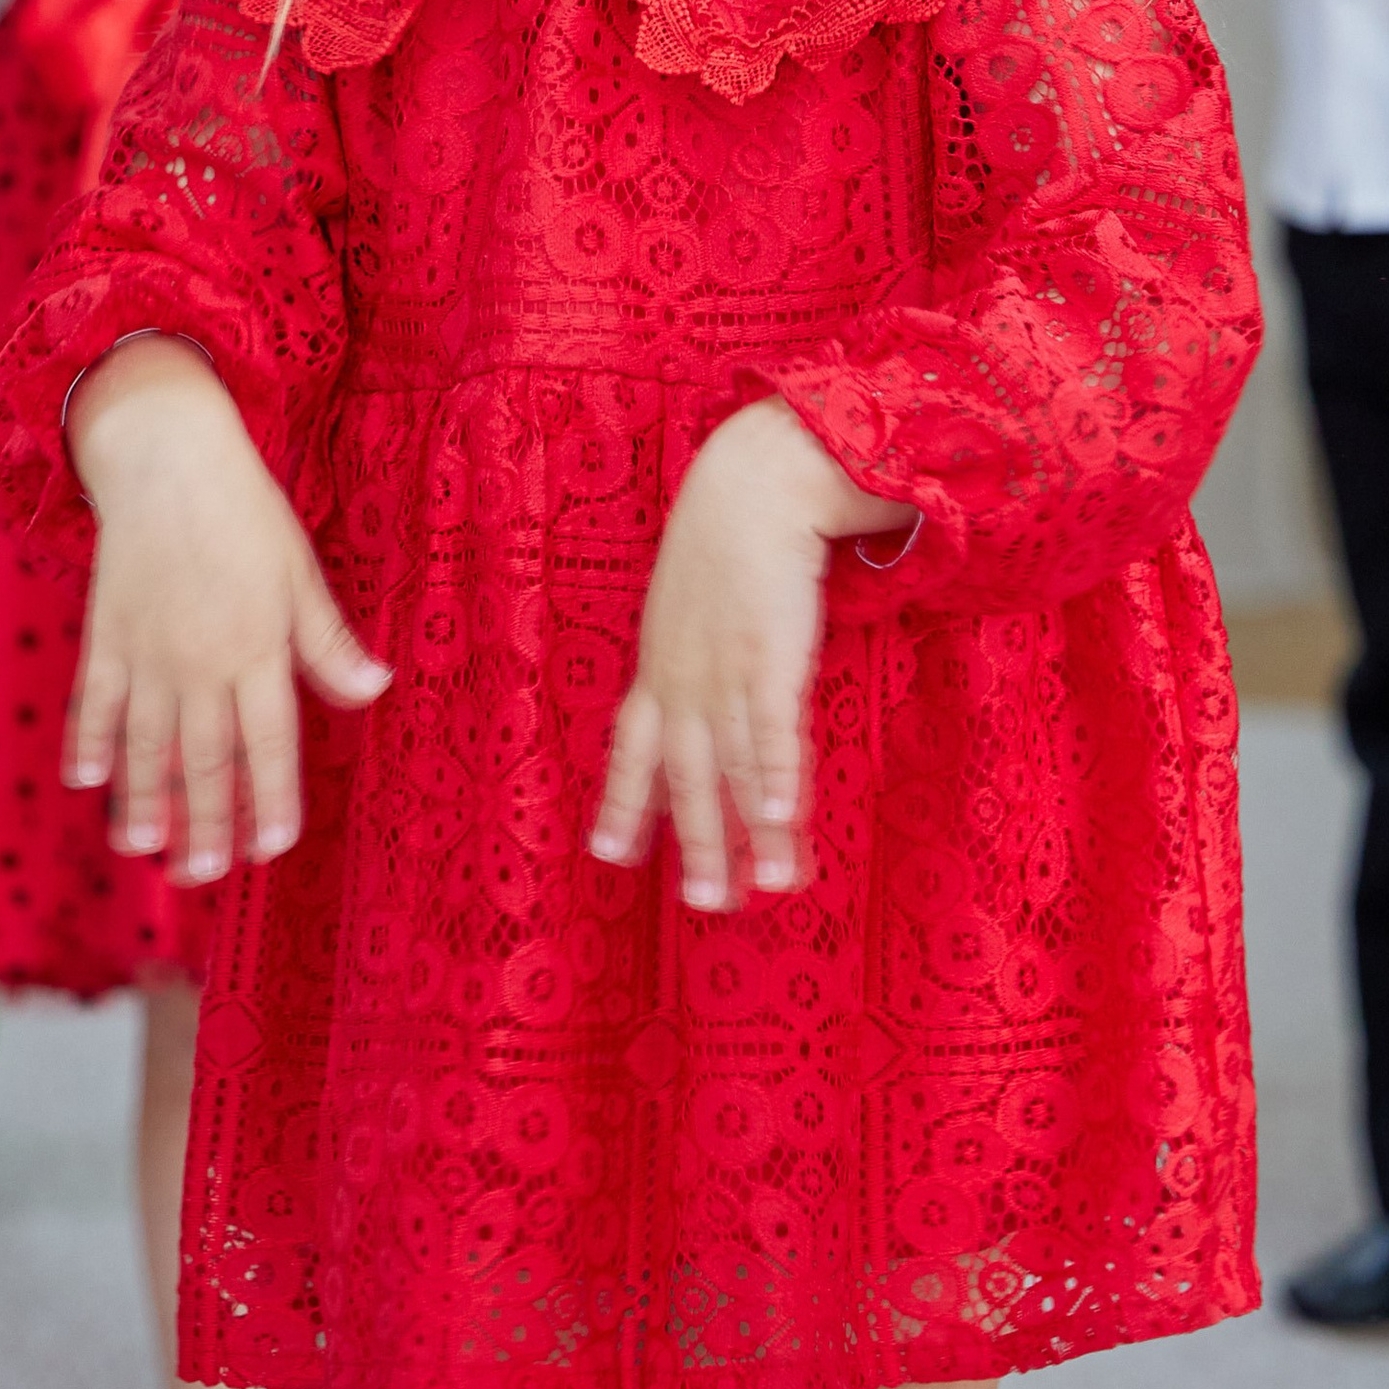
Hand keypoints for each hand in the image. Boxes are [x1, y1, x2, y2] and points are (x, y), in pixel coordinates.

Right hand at [66, 338, 389, 881]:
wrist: (166, 453)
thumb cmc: (245, 511)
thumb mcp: (300, 571)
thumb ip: (328, 642)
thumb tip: (375, 691)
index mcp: (256, 646)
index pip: (269, 740)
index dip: (272, 798)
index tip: (273, 847)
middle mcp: (199, 659)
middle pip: (203, 757)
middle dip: (205, 823)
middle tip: (203, 876)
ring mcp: (146, 650)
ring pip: (144, 742)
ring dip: (144, 800)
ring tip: (143, 851)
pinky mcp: (105, 634)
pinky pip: (93, 700)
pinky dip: (88, 741)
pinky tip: (86, 782)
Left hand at [593, 400, 908, 910]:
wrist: (751, 482)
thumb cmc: (728, 535)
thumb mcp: (695, 597)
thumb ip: (698, 640)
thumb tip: (710, 666)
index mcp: (660, 664)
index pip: (632, 746)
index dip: (624, 803)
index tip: (609, 855)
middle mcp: (683, 678)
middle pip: (684, 775)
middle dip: (697, 842)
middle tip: (709, 906)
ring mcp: (723, 671)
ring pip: (732, 767)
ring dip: (749, 832)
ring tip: (764, 889)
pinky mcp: (769, 656)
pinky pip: (771, 730)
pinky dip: (774, 778)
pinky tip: (779, 821)